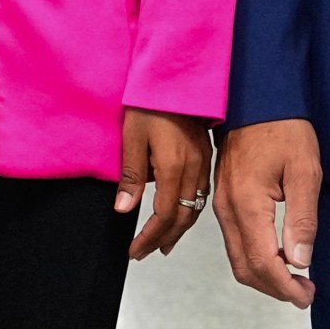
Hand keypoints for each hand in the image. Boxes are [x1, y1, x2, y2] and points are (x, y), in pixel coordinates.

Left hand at [120, 107, 212, 259]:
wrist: (177, 76)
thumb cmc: (151, 102)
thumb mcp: (132, 137)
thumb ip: (131, 176)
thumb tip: (124, 209)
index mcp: (174, 168)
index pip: (163, 216)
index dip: (149, 237)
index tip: (135, 251)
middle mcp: (193, 169)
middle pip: (183, 217)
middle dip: (163, 238)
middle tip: (145, 252)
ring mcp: (203, 162)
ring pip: (195, 208)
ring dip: (179, 229)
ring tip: (164, 242)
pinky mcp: (206, 154)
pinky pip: (201, 192)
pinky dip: (190, 210)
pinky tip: (182, 213)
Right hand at [214, 118, 321, 306]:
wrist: (257, 97)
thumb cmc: (284, 129)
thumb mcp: (304, 171)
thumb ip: (302, 219)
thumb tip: (299, 261)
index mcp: (247, 203)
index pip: (263, 263)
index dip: (285, 288)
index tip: (307, 296)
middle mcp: (227, 209)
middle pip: (244, 268)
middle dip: (274, 288)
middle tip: (304, 292)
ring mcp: (221, 204)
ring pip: (236, 257)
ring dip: (264, 275)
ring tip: (295, 277)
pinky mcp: (222, 199)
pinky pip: (234, 241)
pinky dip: (254, 258)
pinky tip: (278, 254)